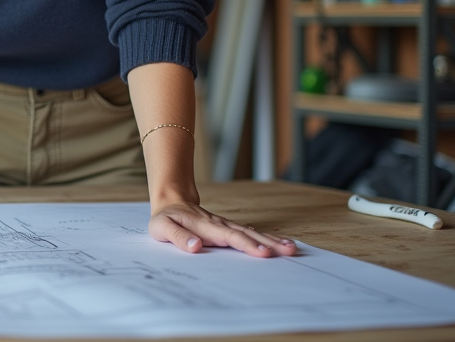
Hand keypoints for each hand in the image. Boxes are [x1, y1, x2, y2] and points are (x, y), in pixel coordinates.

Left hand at [148, 201, 297, 256]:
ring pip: (252, 233)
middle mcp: (220, 225)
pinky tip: (281, 244)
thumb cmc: (166, 219)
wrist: (171, 202)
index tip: (263, 253)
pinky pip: (250, 233)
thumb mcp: (162, 228)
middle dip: (268, 243)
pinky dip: (266, 238)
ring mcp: (226, 226)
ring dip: (272, 240)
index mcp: (206, 226)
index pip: (229, 237)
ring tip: (292, 248)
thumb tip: (194, 247)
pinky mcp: (228, 229)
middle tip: (289, 251)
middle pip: (247, 234)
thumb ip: (177, 237)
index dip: (246, 244)